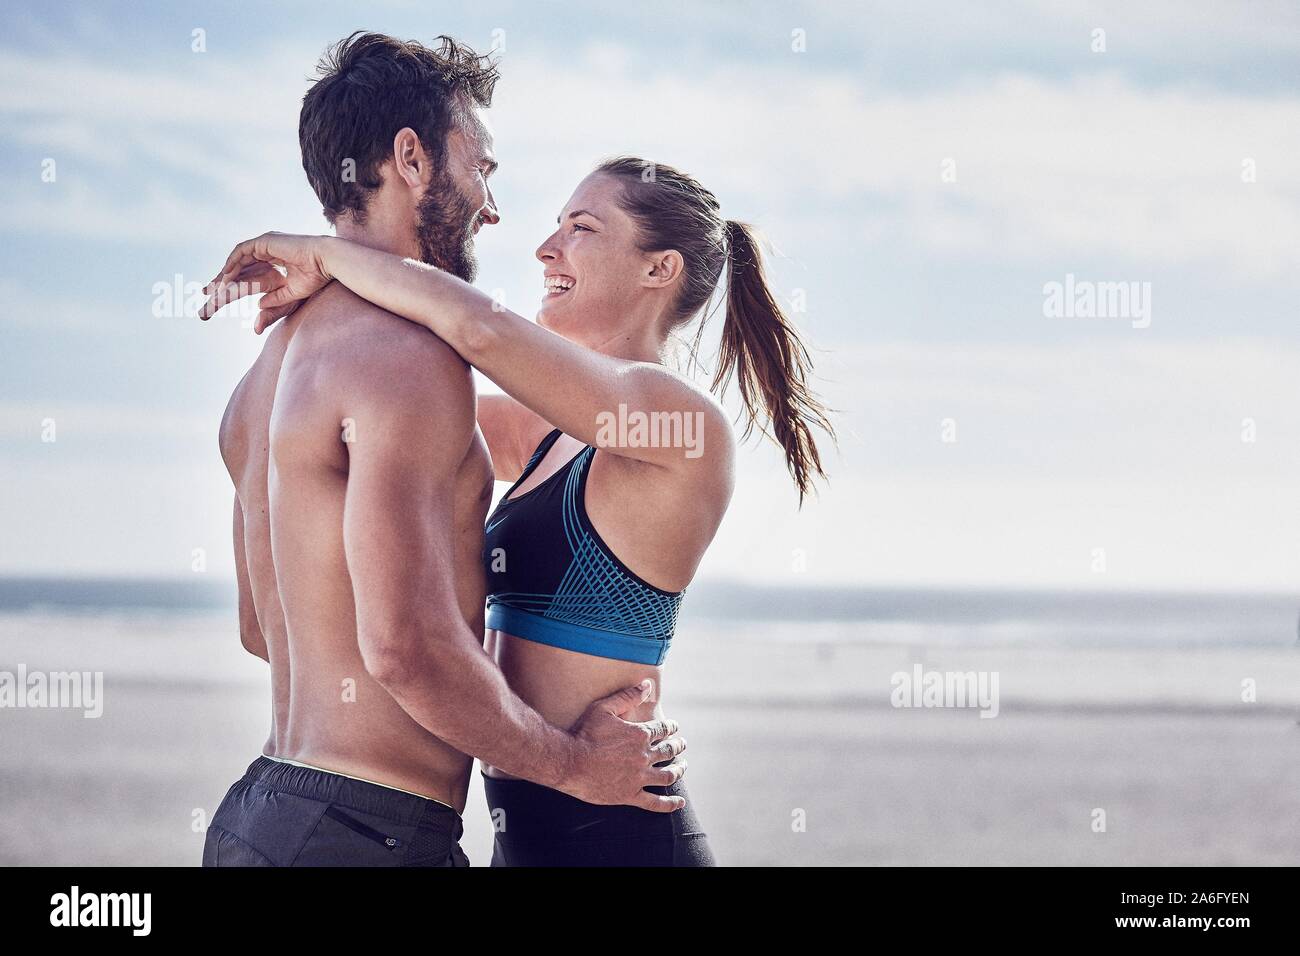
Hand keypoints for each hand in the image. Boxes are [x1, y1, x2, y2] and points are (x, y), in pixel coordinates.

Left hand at [199, 232, 333, 332]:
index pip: (246, 278)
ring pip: (236, 262)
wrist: (325, 263)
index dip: (230, 287)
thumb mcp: (291, 297)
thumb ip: (274, 306)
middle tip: (203, 293)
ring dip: (223, 275)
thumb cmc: (315, 279)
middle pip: (237, 270)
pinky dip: (232, 263)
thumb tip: (257, 315)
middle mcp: (266, 257)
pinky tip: (225, 277)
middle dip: (220, 282)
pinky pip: (241, 252)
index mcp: (272, 270)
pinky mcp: (264, 242)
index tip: (214, 298)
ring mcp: (264, 247)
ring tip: (212, 290)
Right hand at [564, 679, 688, 812]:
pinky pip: (655, 803)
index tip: (674, 728)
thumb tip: (647, 685)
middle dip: (677, 746)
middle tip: (681, 745)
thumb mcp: (604, 708)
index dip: (671, 727)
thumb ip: (627, 696)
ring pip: (667, 775)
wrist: (569, 763)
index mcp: (639, 735)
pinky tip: (679, 802)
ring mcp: (638, 777)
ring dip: (679, 770)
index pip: (663, 729)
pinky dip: (670, 804)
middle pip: (668, 751)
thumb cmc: (584, 733)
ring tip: (682, 767)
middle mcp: (643, 756)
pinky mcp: (630, 795)